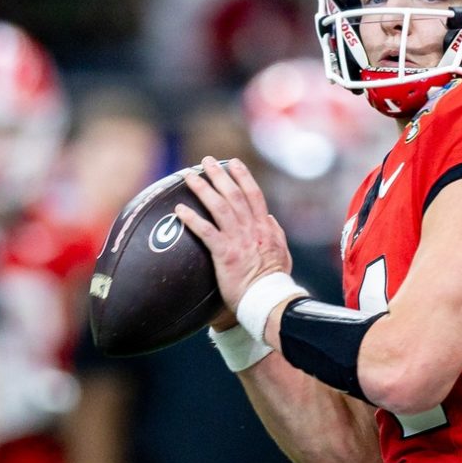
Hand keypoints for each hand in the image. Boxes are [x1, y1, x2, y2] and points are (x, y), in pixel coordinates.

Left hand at [174, 157, 293, 325]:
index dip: (243, 177)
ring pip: (219, 207)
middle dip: (219, 175)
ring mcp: (238, 240)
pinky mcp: (225, 254)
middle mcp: (252, 229)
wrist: (268, 301)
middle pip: (234, 195)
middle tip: (206, 161)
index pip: (254, 195)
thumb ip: (276, 234)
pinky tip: (179, 209)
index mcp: (266, 228)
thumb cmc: (273, 282)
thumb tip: (269, 218)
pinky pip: (206, 232)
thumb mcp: (282, 254)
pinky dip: (192, 218)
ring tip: (189, 176)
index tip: (233, 163)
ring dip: (203, 189)